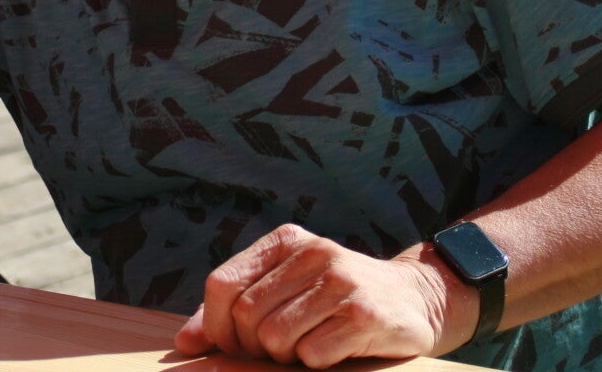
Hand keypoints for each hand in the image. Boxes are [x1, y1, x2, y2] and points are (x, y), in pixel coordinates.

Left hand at [172, 225, 464, 368]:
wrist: (416, 300)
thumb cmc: (337, 300)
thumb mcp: (287, 291)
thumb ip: (235, 312)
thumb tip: (186, 344)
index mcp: (286, 241)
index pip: (222, 285)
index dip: (217, 326)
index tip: (232, 346)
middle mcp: (312, 253)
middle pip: (246, 316)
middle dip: (253, 348)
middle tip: (279, 351)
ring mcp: (340, 281)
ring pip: (275, 338)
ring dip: (286, 357)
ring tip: (309, 347)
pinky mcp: (364, 314)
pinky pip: (312, 354)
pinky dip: (317, 363)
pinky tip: (337, 351)